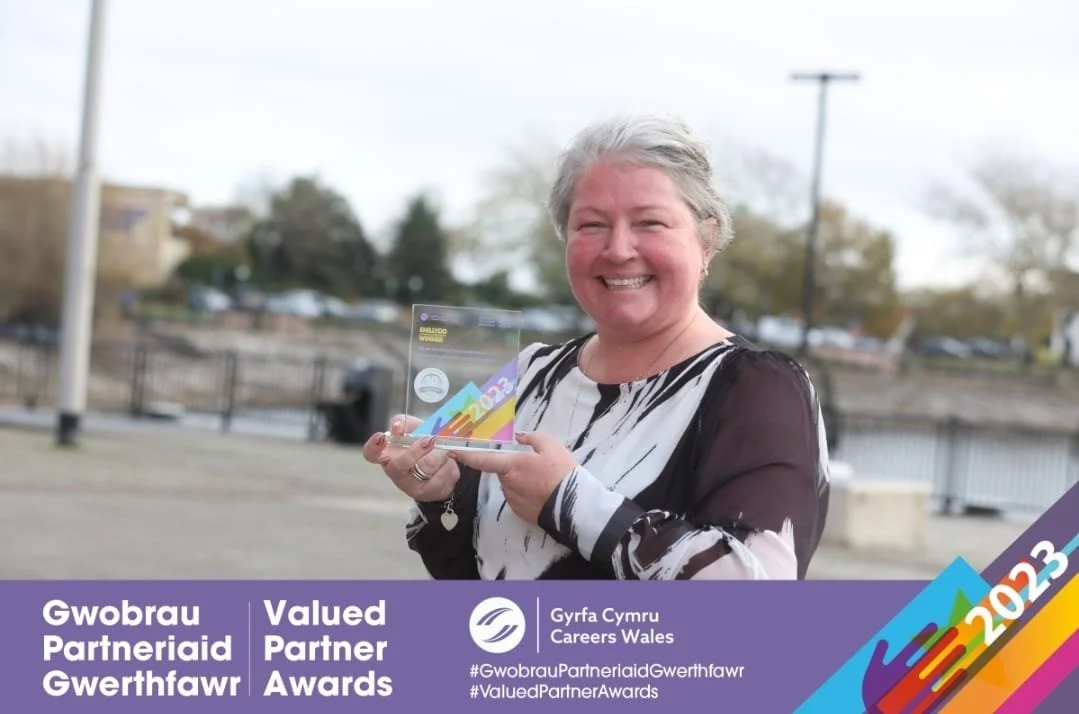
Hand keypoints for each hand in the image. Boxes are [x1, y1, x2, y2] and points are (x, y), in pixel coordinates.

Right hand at [362, 415, 458, 501]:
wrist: (445, 468)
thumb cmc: (425, 446)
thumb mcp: (418, 430)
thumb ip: (408, 424)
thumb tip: (398, 423)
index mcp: (388, 453)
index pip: (371, 453)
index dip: (373, 446)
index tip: (382, 436)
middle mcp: (395, 470)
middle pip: (399, 464)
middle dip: (416, 451)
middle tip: (430, 440)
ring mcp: (409, 485)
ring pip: (426, 467)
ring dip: (440, 455)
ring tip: (445, 452)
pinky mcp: (425, 493)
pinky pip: (440, 477)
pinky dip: (448, 466)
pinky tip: (448, 464)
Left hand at [449, 432, 575, 523]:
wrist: (574, 507)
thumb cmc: (562, 473)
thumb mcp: (551, 446)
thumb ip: (532, 438)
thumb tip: (520, 436)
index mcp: (512, 465)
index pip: (482, 459)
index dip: (465, 455)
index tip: (452, 451)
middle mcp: (507, 483)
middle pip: (502, 471)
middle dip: (513, 467)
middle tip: (536, 465)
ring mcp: (513, 500)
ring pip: (510, 485)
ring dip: (520, 481)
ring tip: (544, 480)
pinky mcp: (520, 512)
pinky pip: (518, 498)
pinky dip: (526, 494)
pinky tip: (542, 493)